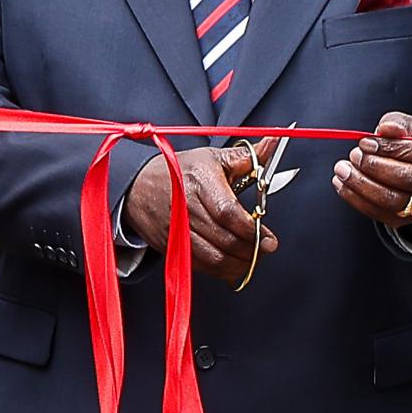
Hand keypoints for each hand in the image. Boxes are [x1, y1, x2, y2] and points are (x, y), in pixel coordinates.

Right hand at [122, 144, 271, 281]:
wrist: (137, 186)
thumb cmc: (179, 171)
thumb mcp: (213, 158)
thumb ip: (247, 157)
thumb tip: (274, 142)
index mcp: (199, 182)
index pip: (228, 212)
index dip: (252, 230)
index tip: (269, 238)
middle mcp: (186, 208)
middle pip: (224, 239)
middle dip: (251, 249)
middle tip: (266, 247)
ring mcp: (176, 231)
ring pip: (214, 258)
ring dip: (240, 263)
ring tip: (254, 257)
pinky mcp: (171, 248)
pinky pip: (202, 267)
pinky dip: (222, 271)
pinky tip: (234, 264)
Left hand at [330, 111, 411, 230]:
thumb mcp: (410, 126)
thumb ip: (397, 123)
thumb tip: (386, 129)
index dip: (390, 147)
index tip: (365, 142)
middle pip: (408, 178)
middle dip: (375, 166)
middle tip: (354, 155)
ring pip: (393, 200)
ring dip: (362, 184)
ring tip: (343, 169)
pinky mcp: (407, 218)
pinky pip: (379, 213)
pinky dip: (356, 199)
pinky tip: (342, 184)